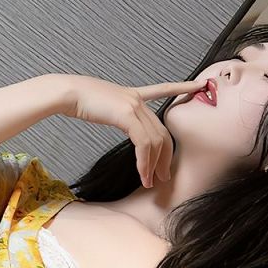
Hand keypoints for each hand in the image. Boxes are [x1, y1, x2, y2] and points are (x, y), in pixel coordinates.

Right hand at [61, 72, 199, 188]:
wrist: (67, 93)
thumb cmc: (79, 101)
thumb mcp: (103, 107)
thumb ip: (117, 115)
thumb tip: (121, 125)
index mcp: (133, 94)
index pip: (164, 90)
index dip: (183, 88)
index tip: (200, 85)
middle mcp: (137, 99)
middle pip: (162, 131)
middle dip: (165, 156)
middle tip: (163, 177)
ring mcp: (134, 105)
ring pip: (155, 140)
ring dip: (153, 165)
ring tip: (149, 181)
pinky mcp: (127, 114)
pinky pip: (143, 143)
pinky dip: (144, 161)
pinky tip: (142, 173)